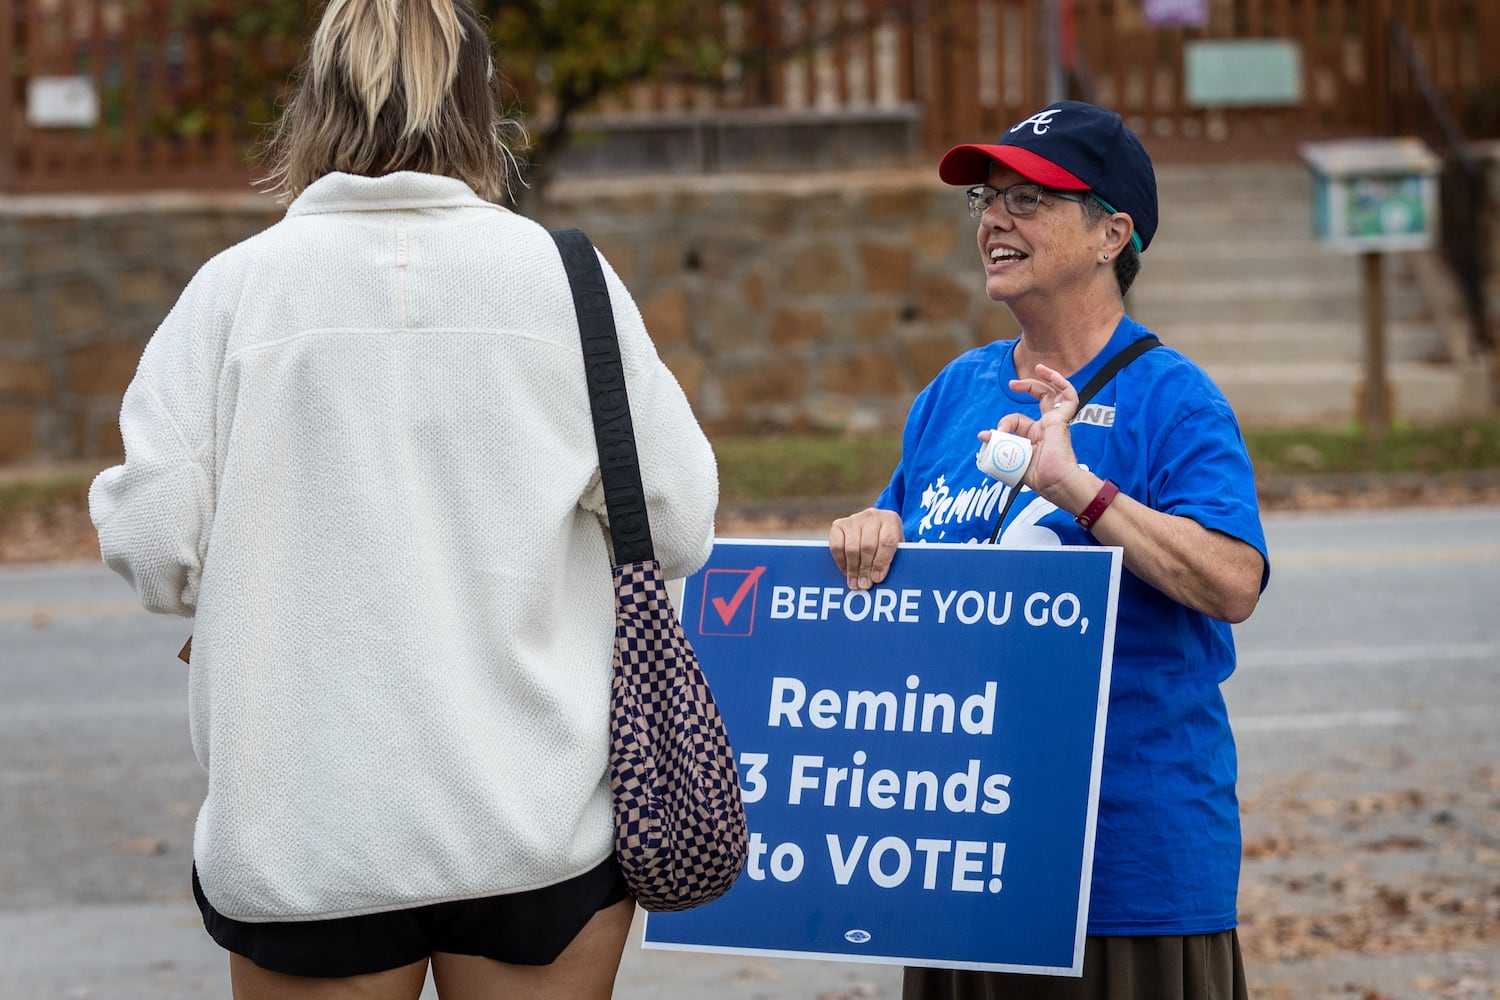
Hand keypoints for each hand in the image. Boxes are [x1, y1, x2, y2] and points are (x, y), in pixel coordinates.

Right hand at [829, 507, 902, 589]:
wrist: (874, 527)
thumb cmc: (887, 543)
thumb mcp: (896, 549)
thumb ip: (892, 561)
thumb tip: (878, 579)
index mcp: (891, 520)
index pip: (887, 541)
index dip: (881, 562)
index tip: (877, 578)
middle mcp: (873, 516)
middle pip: (868, 546)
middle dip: (865, 569)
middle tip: (864, 585)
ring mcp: (854, 519)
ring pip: (852, 548)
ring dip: (853, 569)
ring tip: (855, 583)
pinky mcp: (838, 524)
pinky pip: (836, 546)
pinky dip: (840, 562)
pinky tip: (846, 571)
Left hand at [999, 363, 1089, 496]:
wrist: (1054, 483)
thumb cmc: (1037, 477)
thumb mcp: (1011, 458)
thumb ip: (997, 445)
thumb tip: (982, 435)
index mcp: (1035, 436)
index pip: (1018, 419)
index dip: (1005, 422)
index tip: (996, 432)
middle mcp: (1047, 426)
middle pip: (1041, 398)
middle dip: (1027, 387)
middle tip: (1012, 384)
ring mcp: (1056, 422)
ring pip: (1055, 394)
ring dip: (1046, 379)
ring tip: (1038, 368)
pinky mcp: (1063, 420)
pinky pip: (1069, 397)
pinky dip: (1061, 384)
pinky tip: (1050, 374)